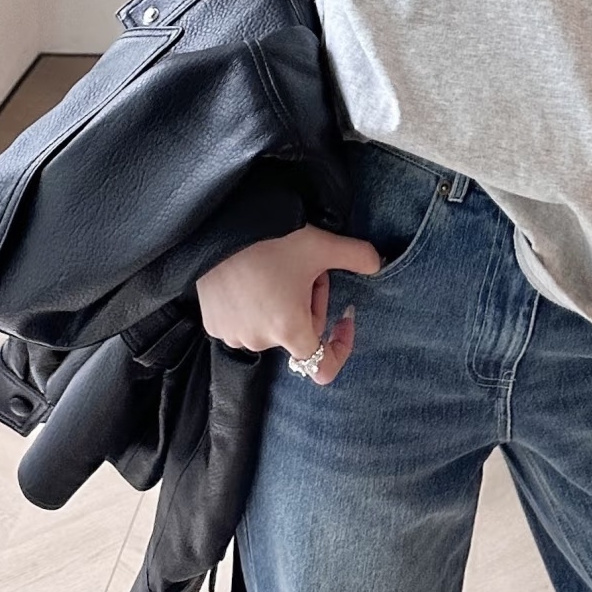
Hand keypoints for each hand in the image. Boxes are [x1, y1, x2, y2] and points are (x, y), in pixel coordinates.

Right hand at [195, 224, 381, 386]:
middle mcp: (259, 341)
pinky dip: (254, 304)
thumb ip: (359, 256)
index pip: (322, 367)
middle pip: (300, 333)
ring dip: (282, 303)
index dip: (340, 346)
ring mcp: (232, 334)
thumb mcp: (321, 244)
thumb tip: (379, 263)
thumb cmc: (272, 238)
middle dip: (310, 303)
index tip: (344, 317)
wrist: (217, 224)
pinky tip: (251, 274)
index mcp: (289, 329)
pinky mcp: (212, 323)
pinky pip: (244, 322)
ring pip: (272, 326)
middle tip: (306, 268)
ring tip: (276, 267)